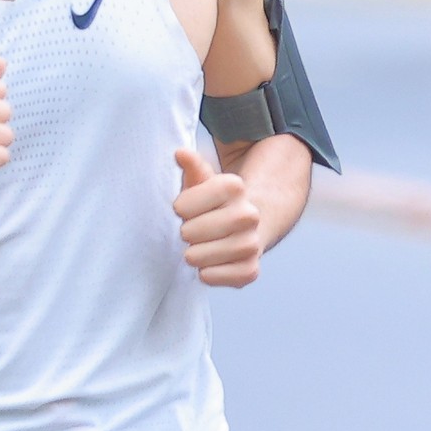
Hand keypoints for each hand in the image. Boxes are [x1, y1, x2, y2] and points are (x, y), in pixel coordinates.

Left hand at [173, 146, 265, 285]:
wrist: (249, 227)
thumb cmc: (215, 204)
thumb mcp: (203, 182)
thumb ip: (192, 167)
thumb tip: (180, 153)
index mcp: (234, 187)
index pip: (183, 206)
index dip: (179, 209)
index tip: (185, 209)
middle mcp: (248, 215)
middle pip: (189, 232)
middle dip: (185, 232)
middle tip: (193, 230)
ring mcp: (251, 244)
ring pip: (198, 257)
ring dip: (193, 254)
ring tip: (200, 246)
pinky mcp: (250, 270)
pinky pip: (211, 277)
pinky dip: (205, 273)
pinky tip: (210, 262)